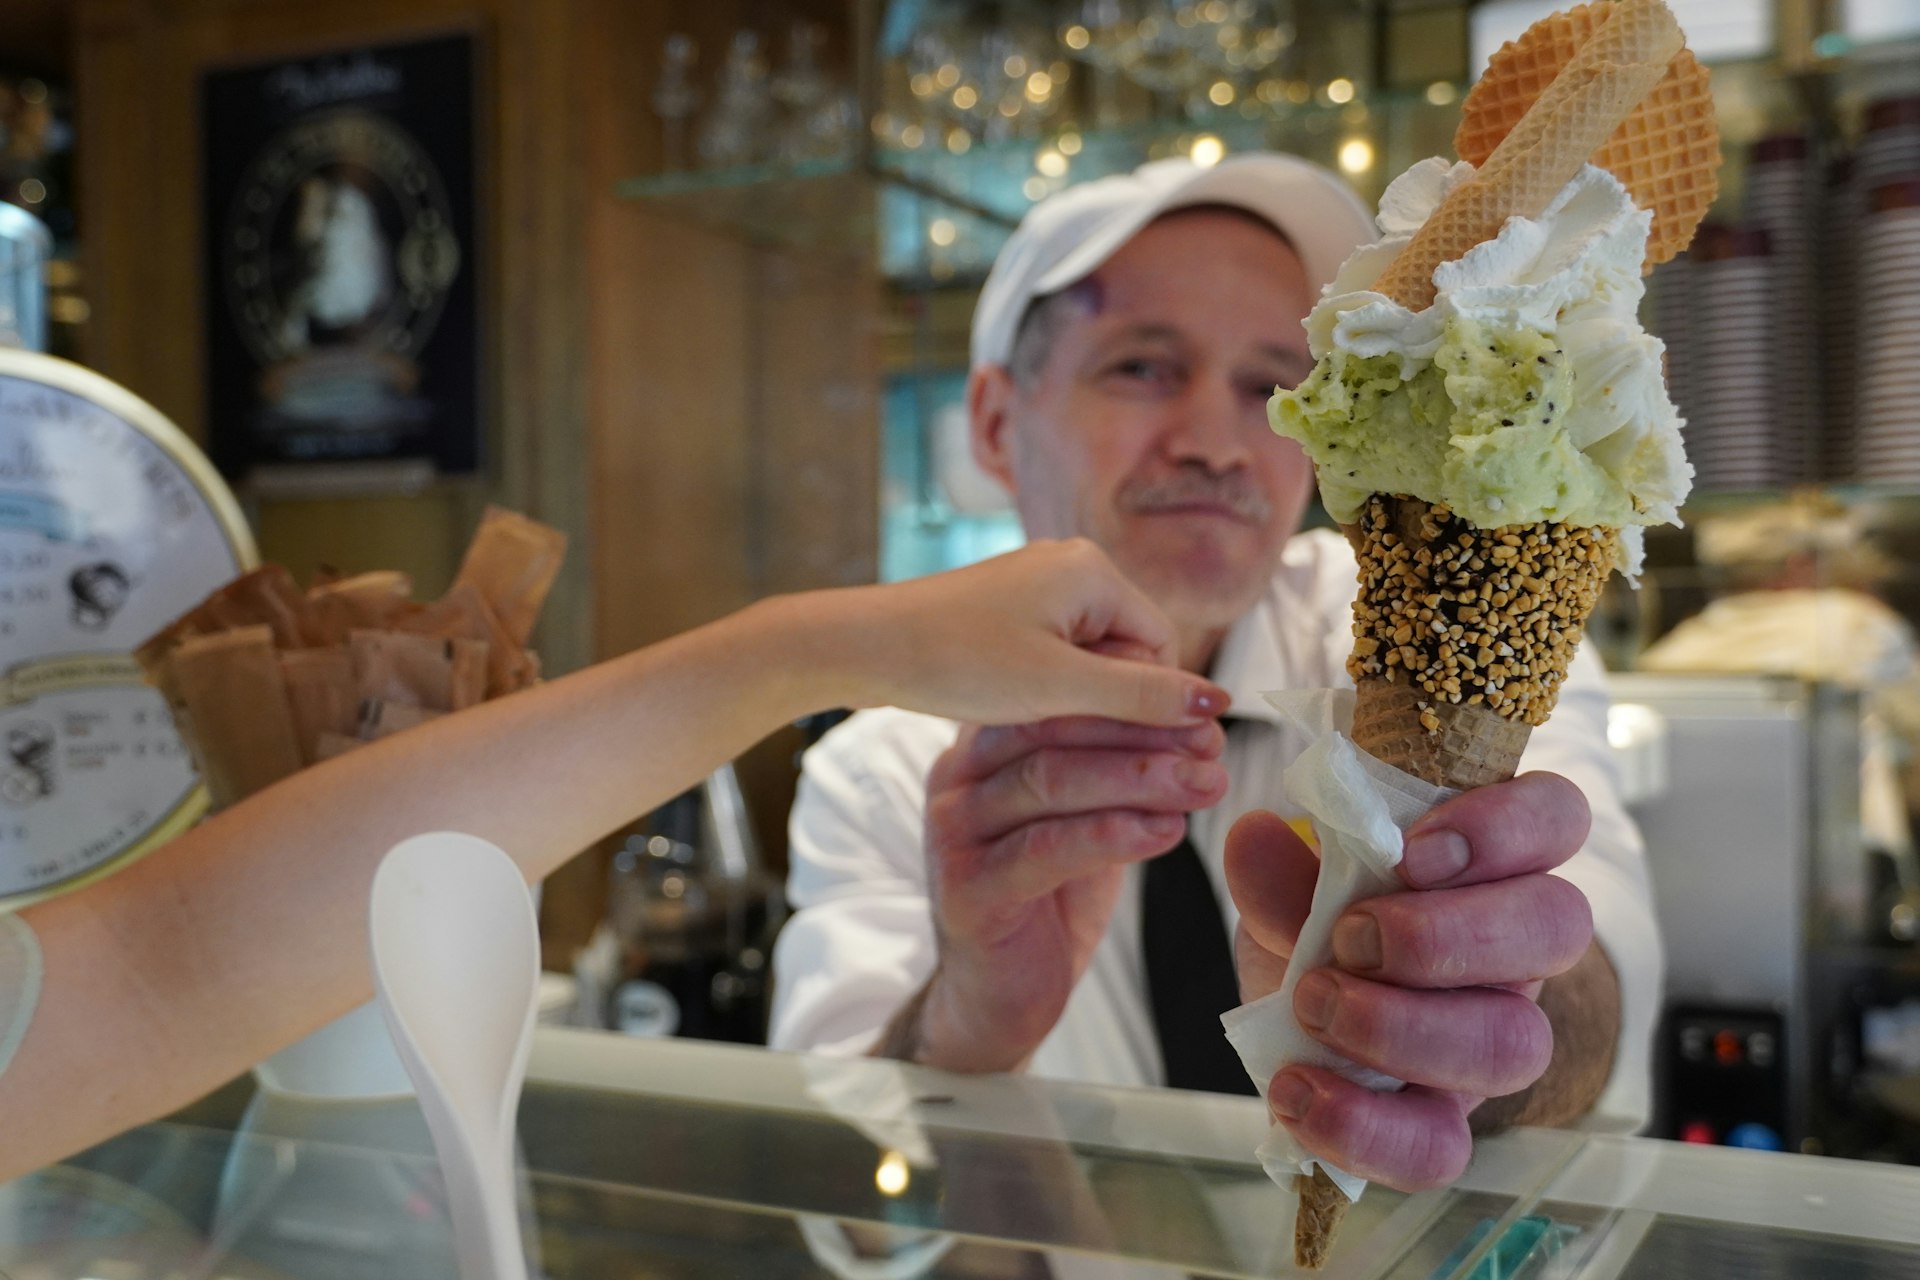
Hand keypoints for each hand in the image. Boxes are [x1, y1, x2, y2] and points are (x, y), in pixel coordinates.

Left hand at [853, 539, 1228, 727]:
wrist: (865, 647)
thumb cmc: (958, 661)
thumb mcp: (1060, 688)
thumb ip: (1142, 697)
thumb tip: (1217, 706)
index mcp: (1093, 570)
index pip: (1161, 647)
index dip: (1150, 704)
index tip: (1133, 750)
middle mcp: (1070, 564)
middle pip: (1128, 652)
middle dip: (1110, 702)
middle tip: (1080, 747)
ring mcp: (1035, 586)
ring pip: (1088, 659)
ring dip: (1075, 701)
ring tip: (1038, 728)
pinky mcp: (1006, 609)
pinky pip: (1052, 654)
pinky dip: (1044, 689)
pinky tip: (1015, 715)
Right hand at [884, 715, 1230, 1071]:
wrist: (1000, 995)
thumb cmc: (1048, 896)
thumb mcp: (1085, 815)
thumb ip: (1118, 766)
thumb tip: (1198, 717)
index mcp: (984, 745)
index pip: (1053, 692)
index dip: (1129, 689)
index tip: (1200, 701)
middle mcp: (958, 778)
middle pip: (1051, 728)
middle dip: (1141, 729)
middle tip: (1210, 741)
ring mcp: (954, 834)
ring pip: (1049, 781)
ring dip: (1139, 778)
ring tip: (1205, 783)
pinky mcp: (966, 891)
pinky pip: (1043, 850)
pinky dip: (1110, 835)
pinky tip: (1165, 832)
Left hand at [1226, 773, 1597, 1190]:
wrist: (1300, 1022)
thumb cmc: (1321, 927)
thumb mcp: (1292, 886)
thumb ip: (1279, 869)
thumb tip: (1254, 836)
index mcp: (1493, 864)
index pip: (1555, 816)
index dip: (1501, 828)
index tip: (1410, 851)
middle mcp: (1515, 950)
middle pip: (1556, 927)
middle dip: (1444, 934)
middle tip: (1348, 937)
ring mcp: (1492, 1040)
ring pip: (1513, 1043)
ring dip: (1403, 1027)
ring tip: (1313, 1004)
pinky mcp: (1446, 1121)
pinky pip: (1441, 1148)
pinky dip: (1363, 1126)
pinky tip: (1296, 1089)